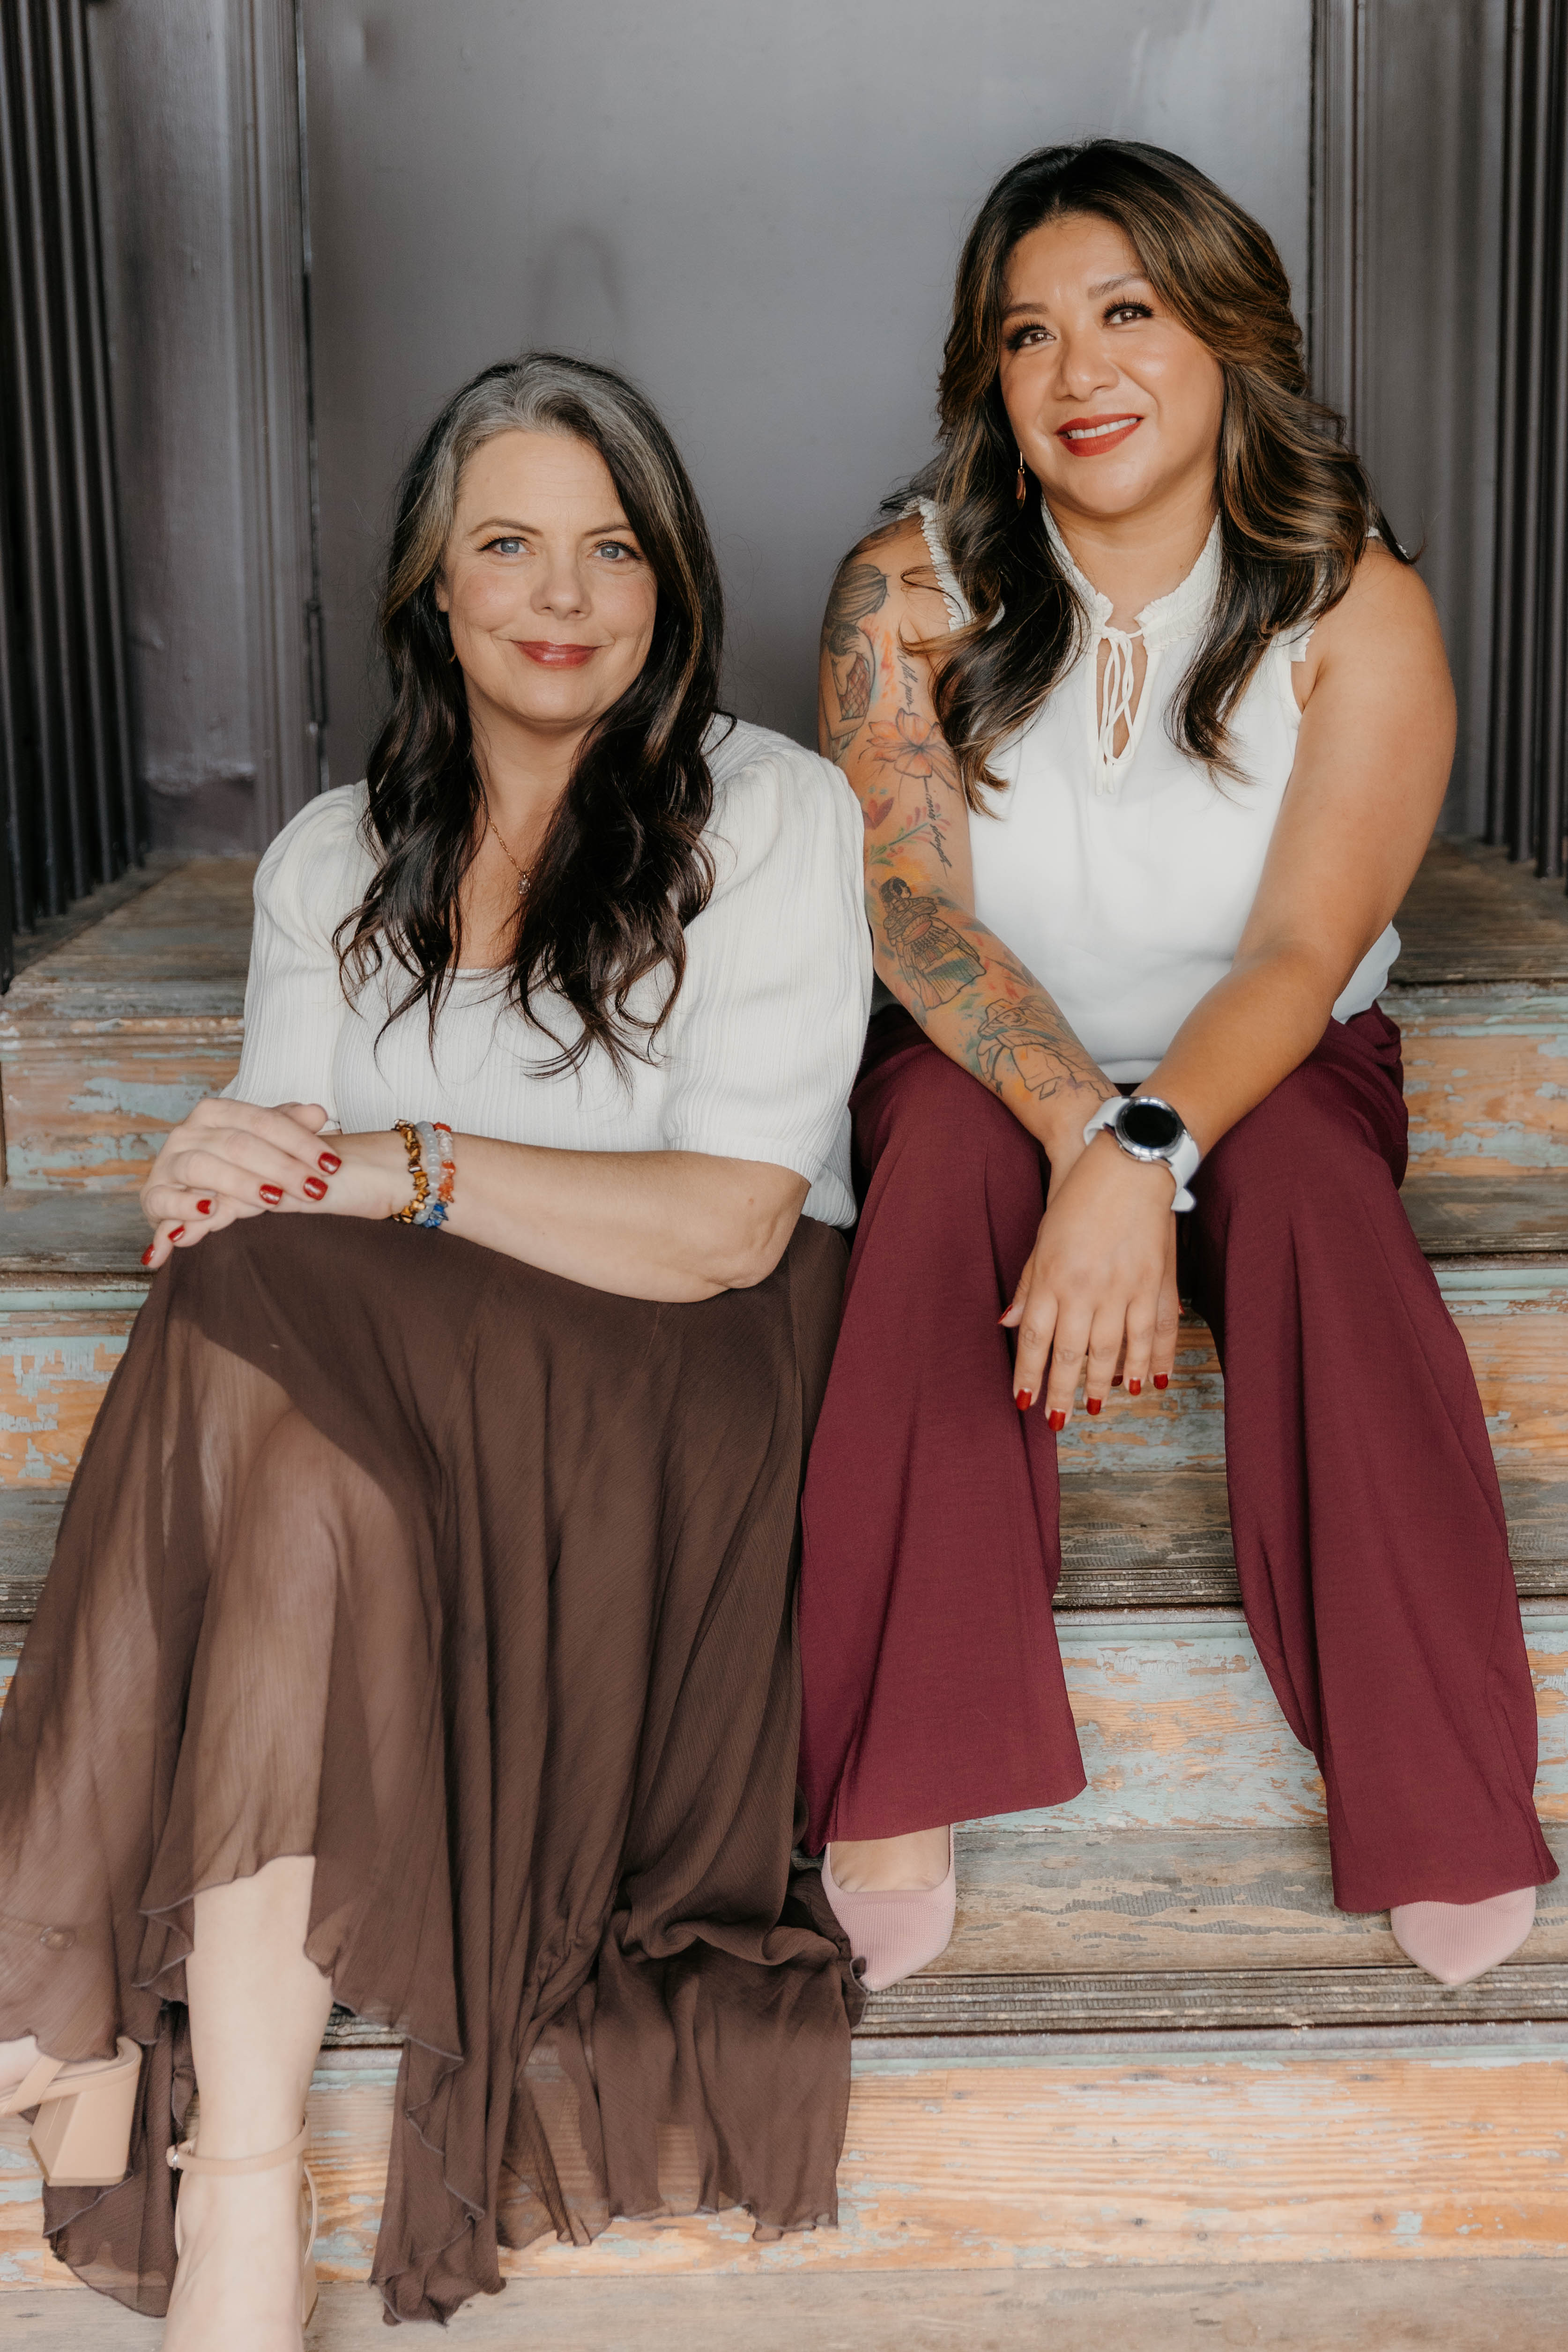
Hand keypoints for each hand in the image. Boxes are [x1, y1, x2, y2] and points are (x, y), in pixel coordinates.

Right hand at [140, 1098, 336, 1268]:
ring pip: (204, 1167)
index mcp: (216, 1112)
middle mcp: (189, 1132)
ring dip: (241, 1185)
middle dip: (281, 1168)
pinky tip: (210, 1212)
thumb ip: (286, 1126)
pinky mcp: (154, 1195)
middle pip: (238, 1144)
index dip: (300, 1142)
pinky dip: (186, 1207)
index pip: (263, 1121)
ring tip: (273, 1200)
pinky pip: (165, 1200)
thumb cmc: (229, 1165)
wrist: (182, 1191)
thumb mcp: (260, 1143)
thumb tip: (318, 1112)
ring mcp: (168, 1162)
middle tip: (315, 1189)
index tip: (332, 1165)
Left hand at [1002, 1132, 1175, 1421]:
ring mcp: (1124, 1288)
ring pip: (1112, 1351)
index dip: (1029, 1375)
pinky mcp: (1156, 1283)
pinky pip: (1153, 1333)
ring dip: (1102, 1384)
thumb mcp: (1043, 1239)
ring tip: (1094, 1407)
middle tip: (1057, 1420)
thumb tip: (1007, 1323)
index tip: (1024, 1401)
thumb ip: (1029, 1284)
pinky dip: (1151, 1361)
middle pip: (1071, 1354)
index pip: (1035, 1339)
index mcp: (1053, 1277)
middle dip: (1062, 1391)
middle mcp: (1087, 1289)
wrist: (1126, 1164)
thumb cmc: (1078, 1198)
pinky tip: (1146, 1382)